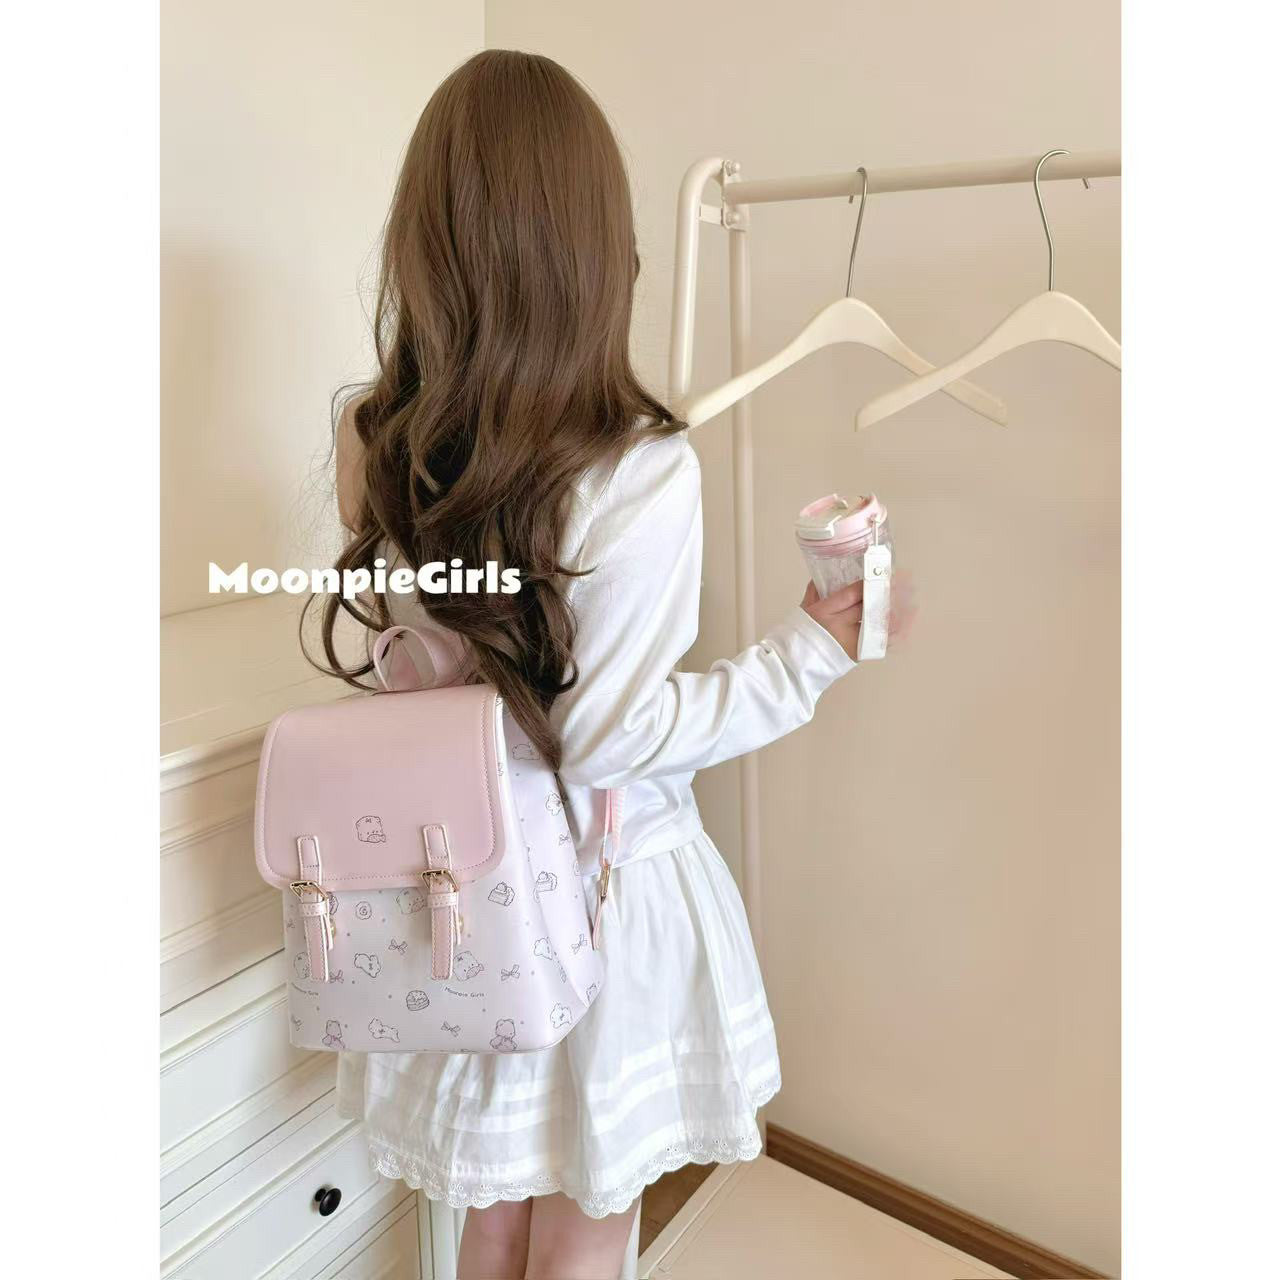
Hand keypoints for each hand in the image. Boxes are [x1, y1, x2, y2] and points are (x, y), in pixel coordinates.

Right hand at [801, 569, 919, 659]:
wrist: (795, 665)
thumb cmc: (798, 636)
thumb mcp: (803, 610)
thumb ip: (814, 593)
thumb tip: (823, 577)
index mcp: (824, 611)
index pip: (851, 593)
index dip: (869, 583)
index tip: (881, 573)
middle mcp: (839, 625)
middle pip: (868, 606)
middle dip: (885, 593)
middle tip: (902, 582)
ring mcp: (851, 641)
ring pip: (878, 623)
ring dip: (896, 611)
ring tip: (909, 599)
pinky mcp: (857, 654)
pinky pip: (880, 642)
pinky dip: (894, 632)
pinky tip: (906, 622)